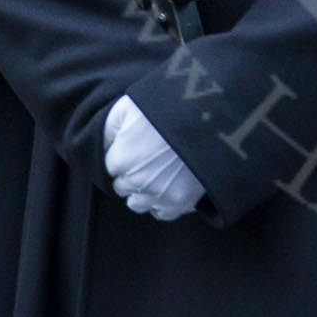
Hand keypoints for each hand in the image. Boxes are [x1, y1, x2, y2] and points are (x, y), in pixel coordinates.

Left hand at [103, 95, 203, 219]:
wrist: (212, 116)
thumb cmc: (169, 106)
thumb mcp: (131, 104)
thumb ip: (110, 126)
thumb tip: (104, 142)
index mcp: (120, 159)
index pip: (111, 166)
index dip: (124, 154)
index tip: (137, 144)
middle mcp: (136, 182)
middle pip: (123, 186)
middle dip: (132, 173)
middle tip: (150, 156)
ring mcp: (159, 194)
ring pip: (139, 203)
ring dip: (145, 190)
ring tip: (161, 171)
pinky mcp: (181, 202)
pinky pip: (162, 212)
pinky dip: (164, 202)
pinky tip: (172, 184)